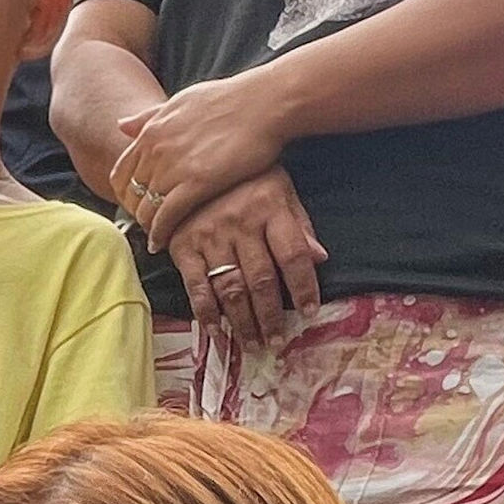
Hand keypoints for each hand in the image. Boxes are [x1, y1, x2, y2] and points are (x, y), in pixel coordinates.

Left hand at [114, 73, 296, 246]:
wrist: (264, 103)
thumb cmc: (230, 100)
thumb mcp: (182, 100)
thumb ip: (149, 116)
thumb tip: (121, 125)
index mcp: (151, 130)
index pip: (120, 172)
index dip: (124, 194)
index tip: (137, 205)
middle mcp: (156, 149)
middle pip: (131, 194)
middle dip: (136, 213)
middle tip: (146, 226)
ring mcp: (175, 166)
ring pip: (145, 208)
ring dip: (148, 226)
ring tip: (156, 237)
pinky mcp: (197, 182)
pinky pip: (167, 216)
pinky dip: (160, 233)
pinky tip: (162, 243)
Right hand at [168, 171, 331, 346]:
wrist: (189, 159)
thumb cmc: (244, 176)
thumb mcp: (279, 187)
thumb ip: (299, 223)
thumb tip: (320, 258)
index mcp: (269, 206)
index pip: (293, 255)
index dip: (304, 287)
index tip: (309, 312)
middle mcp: (240, 223)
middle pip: (261, 279)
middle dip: (271, 316)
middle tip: (277, 342)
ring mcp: (209, 236)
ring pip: (231, 288)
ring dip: (243, 322)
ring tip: (253, 344)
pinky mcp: (183, 246)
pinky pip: (196, 286)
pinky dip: (206, 313)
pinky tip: (216, 331)